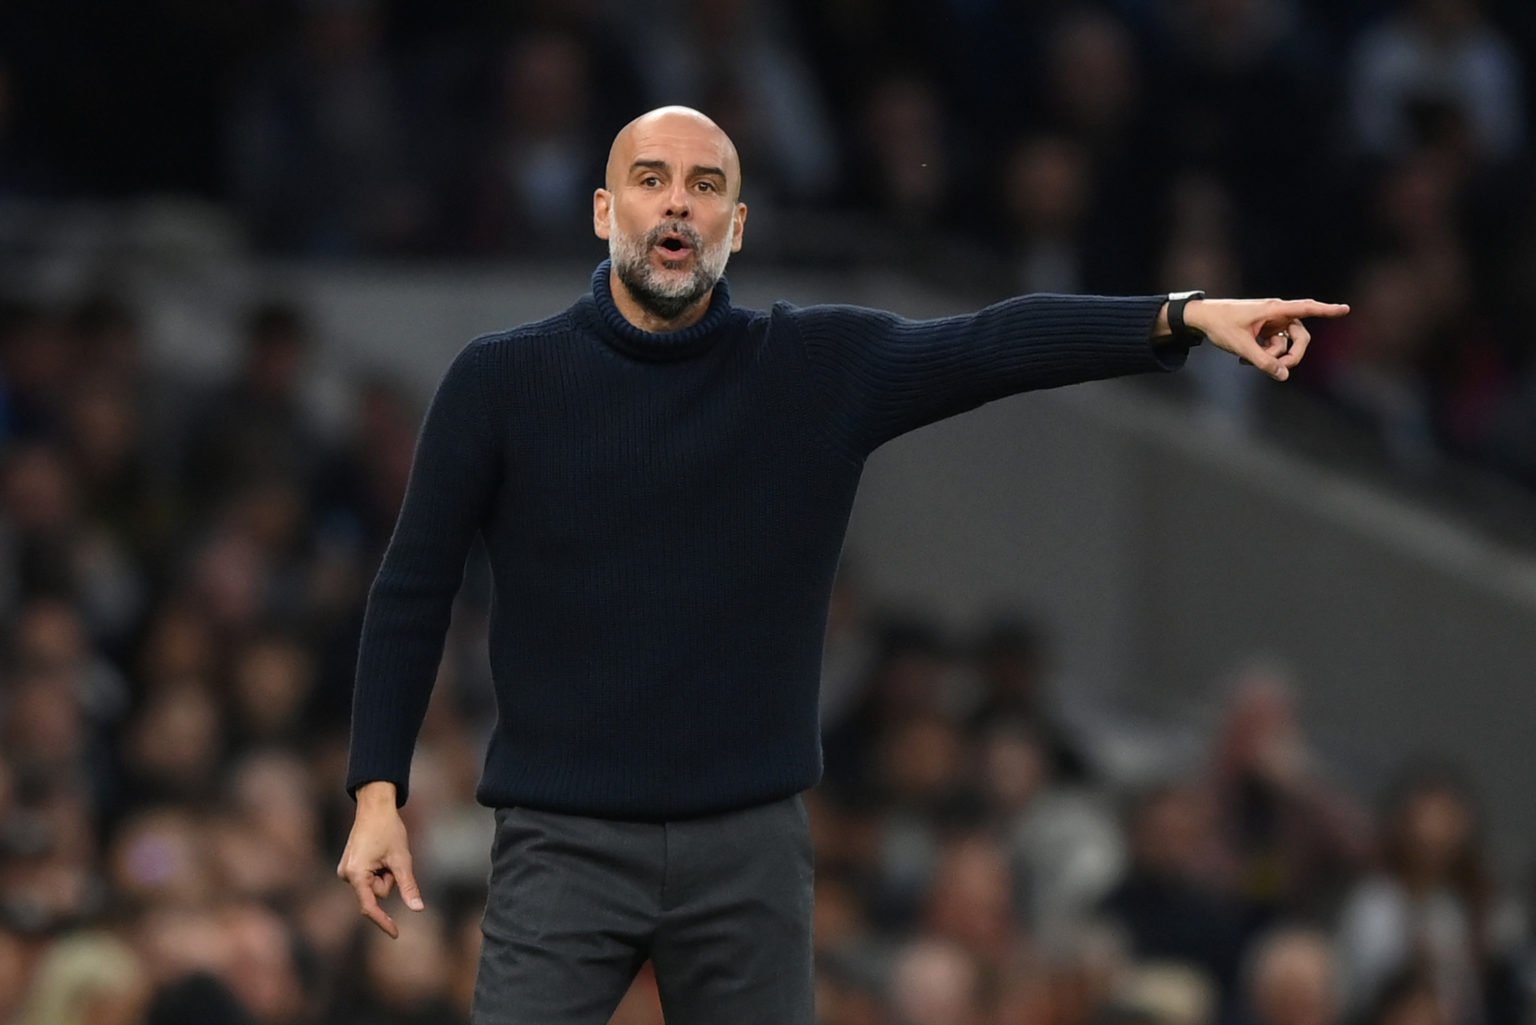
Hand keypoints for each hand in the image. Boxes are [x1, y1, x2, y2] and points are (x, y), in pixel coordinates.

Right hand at [336, 781, 423, 937]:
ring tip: (384, 852)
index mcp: (356, 874)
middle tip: (391, 857)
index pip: (370, 907)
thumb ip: (408, 886)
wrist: (375, 808)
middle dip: (389, 880)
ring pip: (375, 886)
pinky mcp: (349, 867)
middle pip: (377, 894)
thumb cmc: (389, 830)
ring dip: (385, 874)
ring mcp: (345, 871)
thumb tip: (418, 909)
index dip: (383, 921)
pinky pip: (370, 879)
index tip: (396, 934)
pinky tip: (379, 853)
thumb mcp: (402, 859)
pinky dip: (379, 870)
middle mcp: (345, 875)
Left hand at [1184, 298, 1349, 380]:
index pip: (1306, 308)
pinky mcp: (1264, 331)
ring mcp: (1271, 323)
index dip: (1326, 310)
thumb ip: (1263, 362)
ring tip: (1249, 362)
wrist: (1201, 318)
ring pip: (1286, 345)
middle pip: (1300, 337)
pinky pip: (1274, 347)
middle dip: (1293, 355)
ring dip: (1273, 357)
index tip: (1346, 309)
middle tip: (1280, 370)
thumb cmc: (1220, 325)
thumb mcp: (1241, 347)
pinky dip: (1264, 356)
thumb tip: (1284, 376)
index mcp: (1273, 309)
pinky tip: (1244, 362)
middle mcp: (1276, 314)